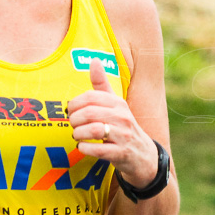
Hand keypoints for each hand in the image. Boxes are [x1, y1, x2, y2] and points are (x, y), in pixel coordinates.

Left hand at [68, 59, 157, 186]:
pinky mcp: (121, 153)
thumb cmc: (122, 126)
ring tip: (77, 135)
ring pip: (93, 130)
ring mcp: (123, 136)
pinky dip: (85, 147)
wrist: (143, 154)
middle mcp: (122, 117)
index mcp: (118, 103)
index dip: (75, 104)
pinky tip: (82, 146)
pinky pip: (98, 149)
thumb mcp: (115, 104)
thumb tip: (94, 60)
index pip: (90, 97)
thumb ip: (101, 84)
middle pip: (89, 113)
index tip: (71, 111)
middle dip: (74, 119)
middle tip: (72, 125)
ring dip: (78, 134)